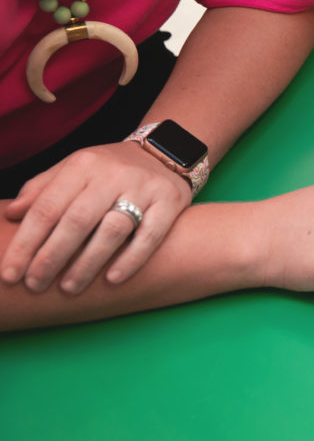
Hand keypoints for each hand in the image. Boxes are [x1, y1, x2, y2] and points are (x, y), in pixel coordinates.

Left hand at [1, 142, 191, 293]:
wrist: (165, 153)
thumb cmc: (110, 169)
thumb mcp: (74, 169)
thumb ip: (42, 188)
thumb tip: (11, 214)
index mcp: (82, 165)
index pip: (47, 207)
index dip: (25, 243)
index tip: (10, 274)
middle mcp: (113, 174)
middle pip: (77, 220)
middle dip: (52, 257)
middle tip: (35, 285)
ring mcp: (144, 188)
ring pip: (113, 230)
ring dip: (88, 263)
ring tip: (69, 287)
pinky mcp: (170, 202)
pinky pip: (150, 235)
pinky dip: (131, 259)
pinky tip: (112, 279)